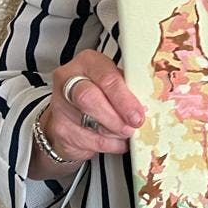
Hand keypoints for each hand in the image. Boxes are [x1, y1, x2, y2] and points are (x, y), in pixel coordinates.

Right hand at [36, 51, 144, 168]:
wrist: (73, 112)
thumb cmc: (100, 92)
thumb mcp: (116, 82)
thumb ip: (129, 89)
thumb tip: (147, 106)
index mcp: (88, 62)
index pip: (106, 77)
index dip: (124, 98)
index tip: (138, 113)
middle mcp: (69, 80)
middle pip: (89, 98)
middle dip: (116, 116)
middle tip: (133, 125)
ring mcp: (60, 105)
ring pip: (89, 122)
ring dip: (115, 132)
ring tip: (126, 132)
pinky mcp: (60, 128)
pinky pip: (88, 141)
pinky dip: (109, 144)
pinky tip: (116, 141)